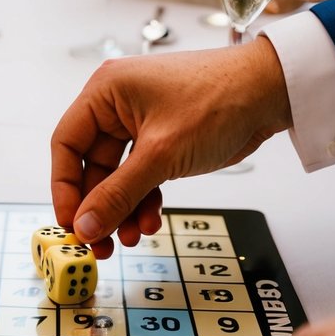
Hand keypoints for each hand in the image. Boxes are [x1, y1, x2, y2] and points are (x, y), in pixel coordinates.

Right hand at [50, 43, 291, 257]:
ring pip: (118, 176)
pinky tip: (151, 222)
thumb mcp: (161, 154)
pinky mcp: (163, 140)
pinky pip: (141, 176)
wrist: (269, 93)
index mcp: (106, 92)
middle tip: (99, 243)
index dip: (64, 187)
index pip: (66, 143)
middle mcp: (118, 105)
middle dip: (98, 206)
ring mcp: (141, 123)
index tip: (72, 224)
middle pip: (91, 165)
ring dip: (122, 209)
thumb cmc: (217, 100)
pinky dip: (143, 200)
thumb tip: (85, 225)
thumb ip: (119, 193)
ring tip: (131, 238)